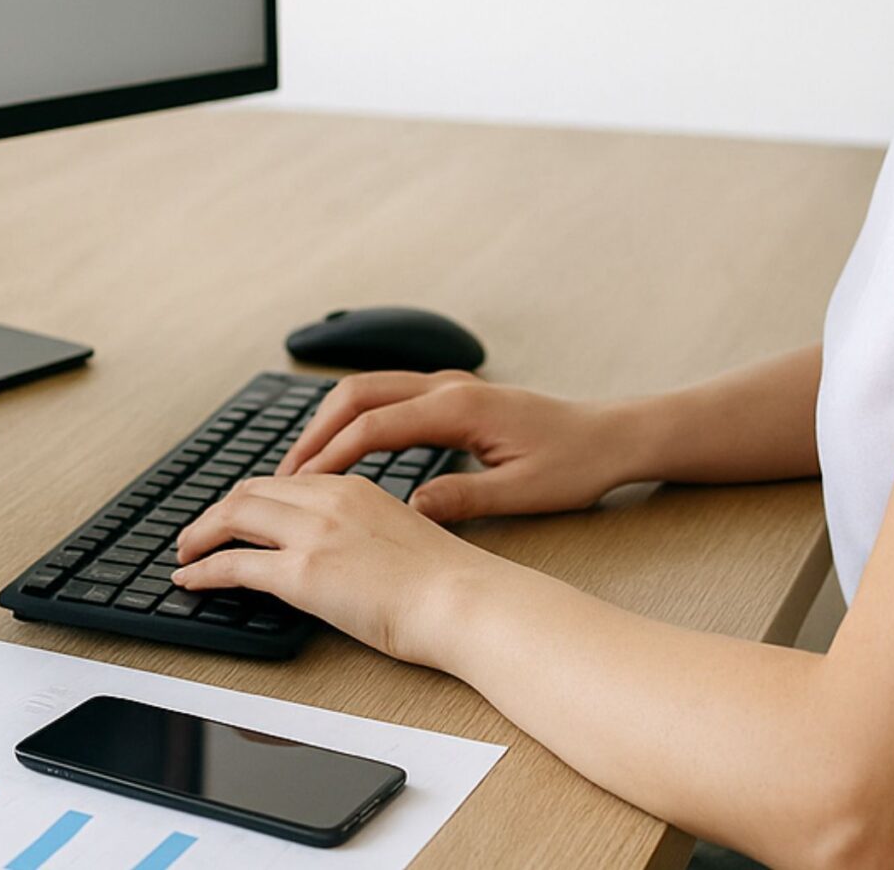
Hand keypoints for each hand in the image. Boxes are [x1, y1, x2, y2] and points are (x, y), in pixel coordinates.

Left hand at [170, 474, 507, 666]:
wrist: (465, 600)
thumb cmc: (449, 582)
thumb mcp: (402, 533)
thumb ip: (365, 530)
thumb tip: (344, 553)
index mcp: (354, 487)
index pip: (284, 482)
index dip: (249, 498)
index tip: (234, 515)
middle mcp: (328, 500)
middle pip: (249, 491)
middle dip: (215, 512)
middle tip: (197, 533)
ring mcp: (313, 534)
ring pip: (232, 517)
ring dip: (199, 535)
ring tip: (184, 554)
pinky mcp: (302, 574)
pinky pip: (233, 565)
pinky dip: (202, 571)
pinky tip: (190, 580)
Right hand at [276, 371, 638, 521]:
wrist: (611, 436)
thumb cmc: (575, 463)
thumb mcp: (524, 493)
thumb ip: (464, 498)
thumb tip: (410, 508)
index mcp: (461, 407)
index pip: (375, 425)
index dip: (331, 454)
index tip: (299, 485)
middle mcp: (448, 386)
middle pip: (357, 393)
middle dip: (314, 431)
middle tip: (282, 475)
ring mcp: (448, 386)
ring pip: (367, 389)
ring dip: (329, 422)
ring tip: (301, 465)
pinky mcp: (452, 396)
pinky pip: (387, 397)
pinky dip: (354, 418)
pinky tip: (342, 451)